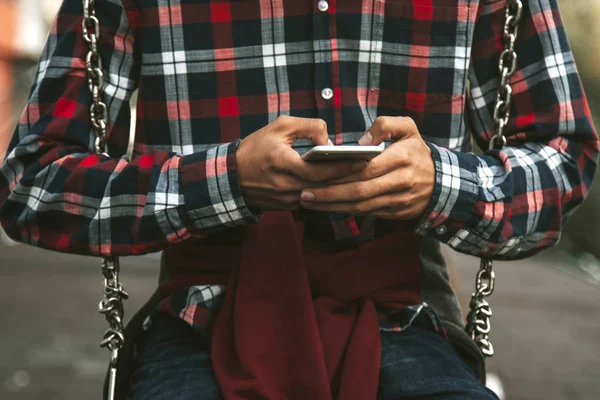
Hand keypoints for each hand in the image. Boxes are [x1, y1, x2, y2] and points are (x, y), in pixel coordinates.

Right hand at [236, 116, 366, 210]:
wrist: (232, 177)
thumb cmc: (256, 147)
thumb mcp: (279, 127)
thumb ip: (308, 127)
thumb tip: (330, 140)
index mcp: (283, 163)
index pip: (320, 170)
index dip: (344, 167)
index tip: (363, 160)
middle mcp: (286, 185)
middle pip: (326, 186)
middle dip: (348, 178)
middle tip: (369, 169)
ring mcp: (287, 199)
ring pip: (322, 196)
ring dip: (341, 188)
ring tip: (360, 177)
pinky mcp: (288, 207)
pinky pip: (313, 201)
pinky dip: (327, 194)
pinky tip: (342, 185)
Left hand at [299, 116, 434, 219]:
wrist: (443, 183)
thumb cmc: (418, 152)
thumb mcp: (409, 129)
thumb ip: (385, 125)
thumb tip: (361, 142)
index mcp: (401, 158)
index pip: (365, 168)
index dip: (339, 173)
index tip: (316, 173)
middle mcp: (399, 182)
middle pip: (358, 191)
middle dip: (329, 194)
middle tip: (304, 193)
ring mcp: (397, 200)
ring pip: (360, 206)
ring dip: (332, 206)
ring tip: (309, 202)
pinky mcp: (394, 213)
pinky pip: (366, 213)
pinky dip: (345, 211)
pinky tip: (327, 206)